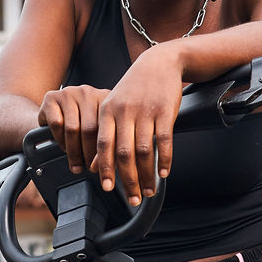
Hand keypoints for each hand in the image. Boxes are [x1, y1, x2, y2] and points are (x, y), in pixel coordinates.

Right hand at [38, 85, 111, 176]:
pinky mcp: (51, 98)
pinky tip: (63, 147)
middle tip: (88, 168)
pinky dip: (59, 140)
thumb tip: (111, 164)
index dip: (105, 151)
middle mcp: (89, 92)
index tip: (103, 167)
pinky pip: (57, 124)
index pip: (108, 127)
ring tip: (76, 163)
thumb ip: (107, 141)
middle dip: (88, 154)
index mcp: (106, 98)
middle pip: (90, 129)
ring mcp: (70, 93)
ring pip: (72, 128)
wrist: (53, 109)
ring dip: (73, 151)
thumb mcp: (97, 128)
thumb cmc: (80, 122)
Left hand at [93, 46, 182, 205]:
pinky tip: (164, 174)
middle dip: (128, 180)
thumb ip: (105, 136)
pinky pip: (164, 142)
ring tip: (149, 191)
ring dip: (147, 175)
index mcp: (107, 111)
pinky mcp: (165, 112)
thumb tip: (95, 167)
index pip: (103, 145)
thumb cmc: (134, 90)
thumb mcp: (114, 108)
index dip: (104, 169)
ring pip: (145, 152)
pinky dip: (164, 160)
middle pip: (124, 153)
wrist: (159, 63)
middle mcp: (124, 112)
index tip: (107, 189)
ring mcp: (146, 111)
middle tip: (132, 198)